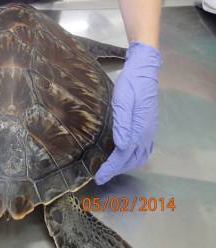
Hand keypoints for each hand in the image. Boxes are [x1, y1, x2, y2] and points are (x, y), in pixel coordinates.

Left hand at [95, 41, 161, 184]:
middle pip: (132, 159)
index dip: (111, 168)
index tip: (99, 177)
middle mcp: (147, 133)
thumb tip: (120, 145)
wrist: (144, 71)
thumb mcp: (122, 100)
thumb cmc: (130, 83)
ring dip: (126, 165)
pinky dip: (134, 157)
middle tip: (101, 174)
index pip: (123, 155)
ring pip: (140, 156)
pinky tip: (126, 154)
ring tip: (111, 167)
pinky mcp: (149, 126)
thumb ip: (122, 123)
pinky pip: (145, 149)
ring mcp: (150, 130)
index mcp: (139, 129)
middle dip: (117, 169)